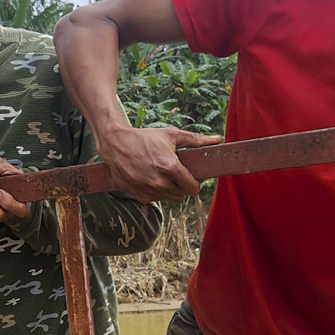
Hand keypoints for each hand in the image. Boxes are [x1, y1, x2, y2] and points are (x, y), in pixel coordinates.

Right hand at [96, 125, 222, 202]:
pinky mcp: (139, 196)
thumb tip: (218, 139)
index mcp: (170, 167)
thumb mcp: (171, 135)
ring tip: (162, 175)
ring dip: (170, 189)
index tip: (190, 177)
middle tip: (175, 173)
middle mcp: (160, 182)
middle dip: (182, 185)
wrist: (116, 144)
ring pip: (170, 198)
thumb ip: (196, 140)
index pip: (193, 188)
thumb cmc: (145, 138)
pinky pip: (156, 199)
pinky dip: (156, 192)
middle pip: (182, 195)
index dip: (194, 183)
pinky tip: (150, 178)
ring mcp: (148, 191)